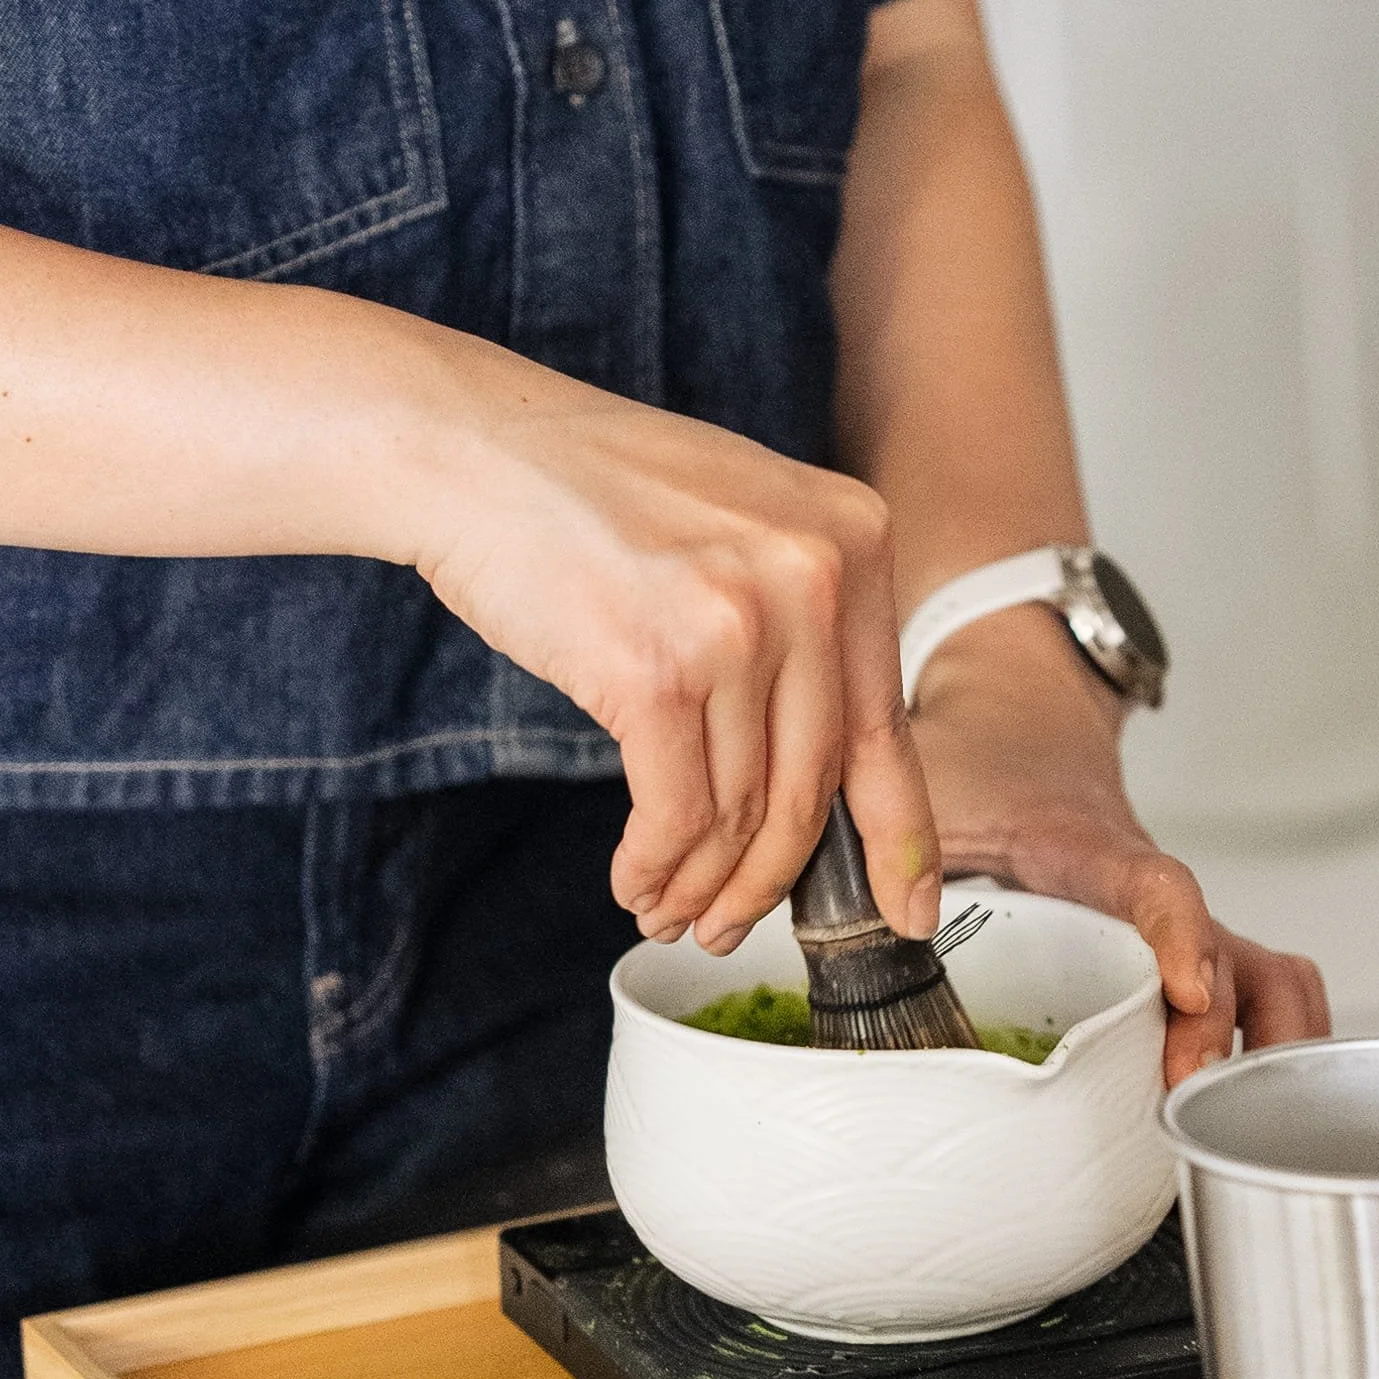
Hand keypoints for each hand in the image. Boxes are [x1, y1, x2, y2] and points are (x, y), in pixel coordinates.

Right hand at [399, 339, 940, 952]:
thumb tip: (830, 778)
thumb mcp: (741, 530)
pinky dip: (656, 867)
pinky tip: (634, 882)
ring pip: (743, 812)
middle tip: (729, 926)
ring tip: (668, 911)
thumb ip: (803, 627)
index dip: (900, 840)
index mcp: (856, 540)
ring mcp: (740, 623)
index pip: (888, 728)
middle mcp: (816, 577)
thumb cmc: (591, 497)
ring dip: (702, 886)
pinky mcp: (658, 671)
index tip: (905, 912)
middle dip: (768, 881)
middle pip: (813, 787)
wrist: (472, 452)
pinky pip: (677, 814)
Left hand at [909, 607, 1329, 1084]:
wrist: (1025, 722)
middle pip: (1251, 961)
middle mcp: (1156, 901)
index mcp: (1095, 855)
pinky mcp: (1181, 962)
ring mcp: (1182, 935)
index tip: (1189, 991)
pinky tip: (1230, 1115)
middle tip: (1193, 1098)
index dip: (1181, 937)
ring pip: (1271, 986)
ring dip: (1271, 1055)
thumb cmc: (978, 763)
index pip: (1158, 886)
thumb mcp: (923, 794)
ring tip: (1231, 1131)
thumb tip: (849, 937)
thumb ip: (888, 855)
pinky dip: (1260, 1055)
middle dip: (1243, 1037)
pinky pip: (1254, 1002)